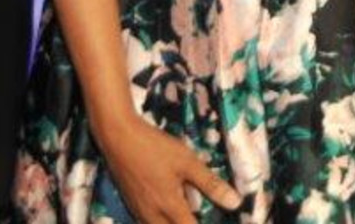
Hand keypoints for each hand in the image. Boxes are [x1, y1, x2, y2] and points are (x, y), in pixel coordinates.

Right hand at [102, 116, 241, 222]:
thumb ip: (210, 184)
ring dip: (174, 222)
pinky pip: (148, 222)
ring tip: (186, 211)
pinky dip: (162, 220)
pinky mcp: (132, 205)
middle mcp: (152, 216)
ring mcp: (139, 212)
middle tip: (197, 215)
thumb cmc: (155, 148)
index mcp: (169, 208)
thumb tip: (235, 203)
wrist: (118, 138)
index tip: (219, 219)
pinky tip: (168, 209)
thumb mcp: (187, 162)